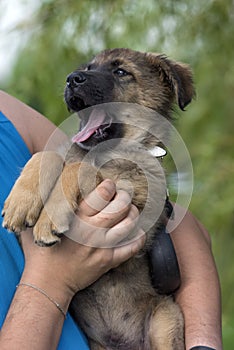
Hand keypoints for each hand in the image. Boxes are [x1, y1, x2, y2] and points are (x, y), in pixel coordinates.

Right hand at [20, 179, 144, 304]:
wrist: (47, 283)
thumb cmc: (40, 252)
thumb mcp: (34, 224)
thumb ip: (40, 206)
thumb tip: (42, 187)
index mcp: (76, 218)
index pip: (103, 194)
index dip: (109, 186)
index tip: (108, 185)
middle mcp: (92, 230)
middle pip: (120, 206)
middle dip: (125, 197)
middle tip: (122, 196)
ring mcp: (102, 246)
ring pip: (128, 224)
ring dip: (133, 214)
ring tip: (130, 211)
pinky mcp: (107, 261)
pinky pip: (131, 248)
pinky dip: (138, 239)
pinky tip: (138, 232)